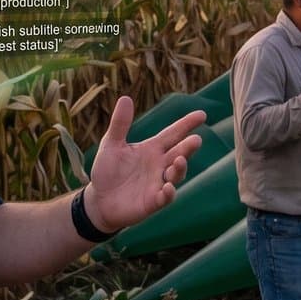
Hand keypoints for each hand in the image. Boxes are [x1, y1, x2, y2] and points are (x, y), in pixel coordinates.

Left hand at [81, 97, 207, 232]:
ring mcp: (158, 183)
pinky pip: (165, 197)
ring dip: (180, 168)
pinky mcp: (153, 202)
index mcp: (152, 149)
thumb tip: (125, 97)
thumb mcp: (111, 144)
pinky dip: (169, 193)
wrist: (98, 200)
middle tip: (196, 139)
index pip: (173, 134)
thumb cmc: (107, 171)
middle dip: (189, 147)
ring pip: (176, 174)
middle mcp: (159, 165)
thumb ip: (120, 124)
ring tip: (179, 160)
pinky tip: (168, 187)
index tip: (202, 115)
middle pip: (179, 153)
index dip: (187, 124)